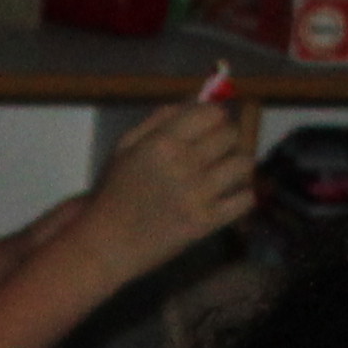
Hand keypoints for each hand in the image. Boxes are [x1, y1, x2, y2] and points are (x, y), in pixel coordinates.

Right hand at [61, 96, 252, 282]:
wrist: (102, 246)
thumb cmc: (112, 195)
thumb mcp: (125, 149)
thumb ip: (159, 121)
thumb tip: (197, 101)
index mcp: (161, 143)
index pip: (212, 113)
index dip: (214, 119)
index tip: (209, 130)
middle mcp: (182, 164)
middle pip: (231, 135)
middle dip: (225, 141)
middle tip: (213, 155)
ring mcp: (196, 194)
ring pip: (243, 164)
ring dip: (235, 168)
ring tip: (221, 177)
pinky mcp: (204, 222)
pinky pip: (245, 199)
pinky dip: (240, 198)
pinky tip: (225, 199)